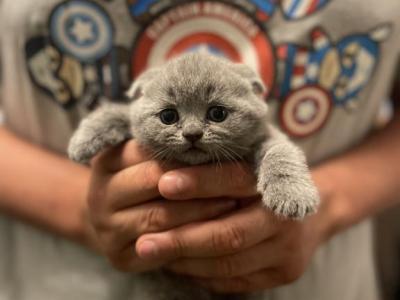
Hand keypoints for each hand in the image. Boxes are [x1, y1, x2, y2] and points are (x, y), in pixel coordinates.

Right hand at [85, 140, 237, 272]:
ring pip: (161, 216)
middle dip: (195, 179)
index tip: (217, 150)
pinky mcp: (121, 257)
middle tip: (232, 178)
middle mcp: (100, 194)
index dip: (184, 152)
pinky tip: (214, 231)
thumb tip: (205, 139)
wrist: (112, 221)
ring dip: (201, 209)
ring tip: (232, 203)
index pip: (148, 150)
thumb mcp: (142, 157)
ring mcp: (108, 229)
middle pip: (153, 180)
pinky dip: (190, 238)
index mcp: (106, 162)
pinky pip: (162, 249)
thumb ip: (162, 146)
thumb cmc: (138, 182)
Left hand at [134, 163, 335, 292]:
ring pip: (229, 263)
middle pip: (229, 233)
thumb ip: (221, 160)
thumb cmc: (268, 181)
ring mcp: (287, 250)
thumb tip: (168, 167)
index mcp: (279, 179)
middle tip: (143, 242)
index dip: (199, 183)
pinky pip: (235, 281)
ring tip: (154, 253)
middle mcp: (286, 218)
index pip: (235, 179)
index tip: (163, 183)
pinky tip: (178, 264)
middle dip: (182, 239)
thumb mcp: (253, 159)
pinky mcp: (283, 273)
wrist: (314, 211)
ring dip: (186, 260)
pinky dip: (201, 274)